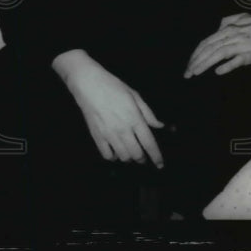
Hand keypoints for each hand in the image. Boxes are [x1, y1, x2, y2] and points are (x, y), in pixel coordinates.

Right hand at [53, 50, 164, 166]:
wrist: (89, 85)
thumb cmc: (114, 87)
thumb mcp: (136, 96)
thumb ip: (148, 113)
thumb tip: (159, 126)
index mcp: (135, 118)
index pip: (149, 143)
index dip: (156, 156)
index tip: (160, 165)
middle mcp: (123, 129)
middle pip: (136, 154)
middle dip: (143, 159)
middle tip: (144, 157)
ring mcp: (108, 134)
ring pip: (123, 157)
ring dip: (130, 158)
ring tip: (131, 153)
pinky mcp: (96, 137)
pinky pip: (107, 155)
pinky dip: (114, 157)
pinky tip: (116, 152)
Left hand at [184, 13, 250, 76]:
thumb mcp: (246, 17)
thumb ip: (230, 20)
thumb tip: (218, 26)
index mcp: (231, 27)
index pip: (207, 41)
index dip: (196, 53)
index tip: (189, 64)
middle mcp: (234, 34)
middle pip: (210, 47)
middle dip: (196, 61)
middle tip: (187, 73)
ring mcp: (243, 44)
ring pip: (219, 53)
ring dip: (205, 63)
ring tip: (195, 73)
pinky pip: (238, 60)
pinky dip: (227, 65)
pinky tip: (218, 71)